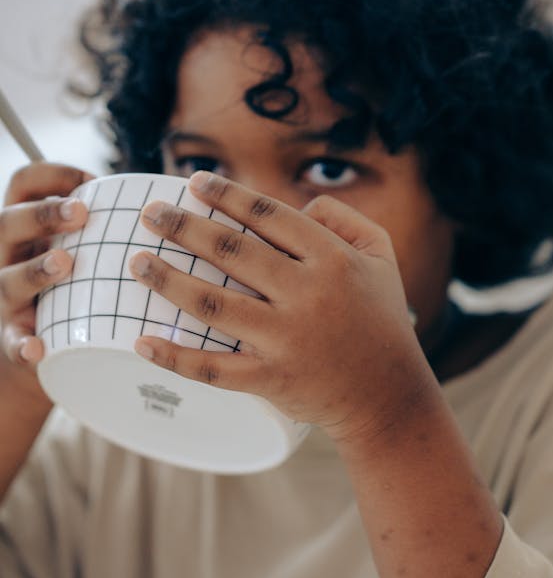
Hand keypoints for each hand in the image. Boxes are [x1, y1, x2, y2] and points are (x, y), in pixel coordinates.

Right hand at [0, 163, 90, 404]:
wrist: (44, 343)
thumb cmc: (75, 282)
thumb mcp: (80, 246)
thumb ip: (106, 226)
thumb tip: (167, 205)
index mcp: (26, 227)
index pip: (23, 184)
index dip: (51, 174)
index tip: (90, 179)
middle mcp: (7, 256)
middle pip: (7, 224)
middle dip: (42, 214)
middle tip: (80, 212)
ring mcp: (7, 297)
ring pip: (7, 280)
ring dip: (34, 270)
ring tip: (64, 262)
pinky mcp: (12, 337)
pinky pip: (12, 341)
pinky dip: (22, 344)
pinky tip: (38, 346)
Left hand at [129, 171, 434, 442]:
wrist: (388, 395)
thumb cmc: (381, 319)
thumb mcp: (382, 257)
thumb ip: (344, 219)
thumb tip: (298, 203)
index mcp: (332, 259)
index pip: (268, 215)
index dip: (228, 195)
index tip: (194, 182)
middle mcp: (307, 294)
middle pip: (232, 251)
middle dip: (184, 227)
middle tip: (151, 214)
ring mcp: (286, 339)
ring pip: (213, 304)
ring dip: (168, 279)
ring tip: (138, 262)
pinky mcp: (271, 380)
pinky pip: (213, 368)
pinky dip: (174, 356)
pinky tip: (142, 341)